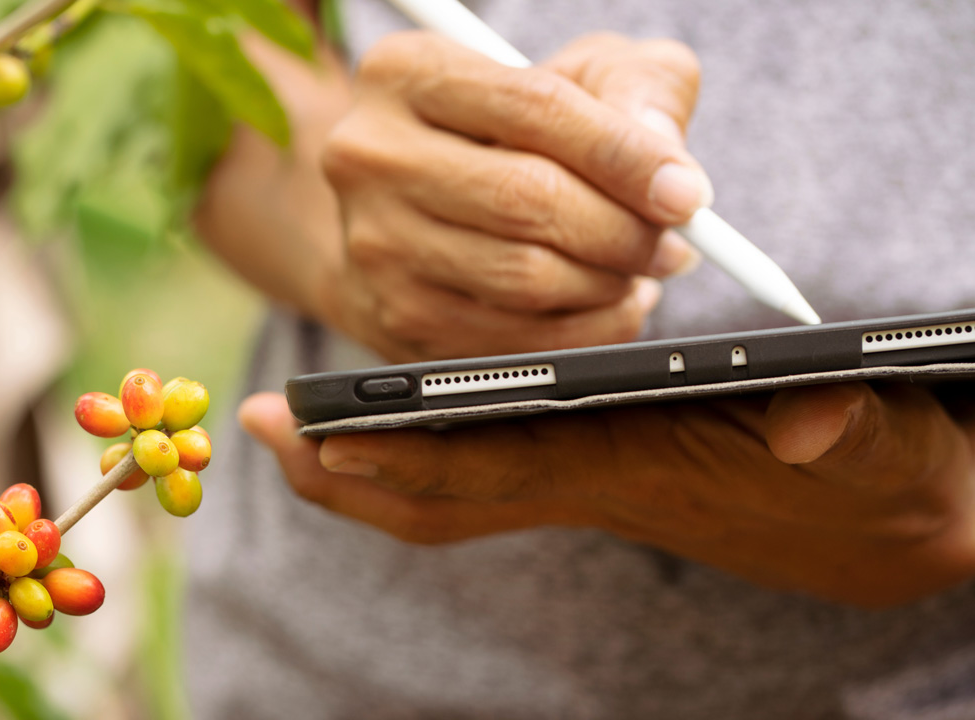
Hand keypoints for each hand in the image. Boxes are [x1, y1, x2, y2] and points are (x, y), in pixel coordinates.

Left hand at [241, 383, 974, 606]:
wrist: (869, 517)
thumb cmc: (868, 467)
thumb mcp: (874, 438)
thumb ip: (845, 427)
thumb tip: (806, 422)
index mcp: (631, 462)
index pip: (502, 463)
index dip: (409, 452)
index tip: (326, 435)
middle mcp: (584, 477)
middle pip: (442, 491)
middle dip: (347, 469)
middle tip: (259, 425)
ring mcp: (576, 476)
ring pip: (447, 489)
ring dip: (363, 464)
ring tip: (288, 426)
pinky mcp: (585, 461)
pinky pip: (477, 470)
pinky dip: (416, 452)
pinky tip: (378, 422)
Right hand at [315, 32, 711, 361]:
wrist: (409, 207)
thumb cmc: (505, 132)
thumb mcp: (574, 76)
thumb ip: (636, 90)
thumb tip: (667, 166)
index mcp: (405, 73)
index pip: (533, 109)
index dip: (623, 156)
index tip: (687, 193)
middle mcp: (369, 155)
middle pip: (525, 199)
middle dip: (622, 230)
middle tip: (669, 242)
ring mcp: (373, 242)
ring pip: (521, 277)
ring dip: (606, 284)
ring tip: (635, 269)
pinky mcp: (390, 316)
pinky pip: (509, 342)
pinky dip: (580, 333)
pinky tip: (601, 306)